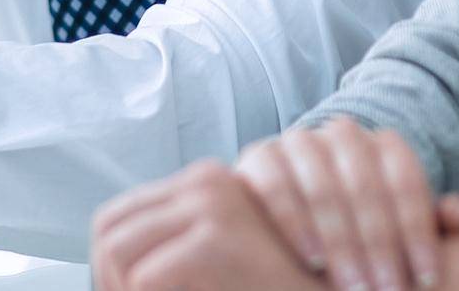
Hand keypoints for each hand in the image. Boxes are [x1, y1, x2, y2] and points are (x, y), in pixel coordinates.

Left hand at [91, 160, 326, 290]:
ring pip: (117, 250)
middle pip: (108, 228)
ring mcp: (211, 203)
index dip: (107, 269)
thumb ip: (180, 247)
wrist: (351, 287)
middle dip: (106, 280)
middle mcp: (204, 180)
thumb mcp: (223, 260)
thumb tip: (109, 276)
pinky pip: (146, 278)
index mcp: (202, 182)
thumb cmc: (287, 283)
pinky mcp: (218, 237)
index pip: (117, 217)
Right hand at [236, 117, 458, 290]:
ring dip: (339, 240)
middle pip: (364, 184)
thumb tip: (456, 212)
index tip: (426, 279)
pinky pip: (277, 185)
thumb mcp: (400, 234)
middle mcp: (341, 134)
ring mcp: (298, 141)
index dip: (417, 231)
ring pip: (322, 185)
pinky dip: (294, 222)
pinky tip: (311, 260)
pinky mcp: (259, 157)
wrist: (296, 223)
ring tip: (351, 286)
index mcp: (382, 146)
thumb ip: (431, 225)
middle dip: (378, 243)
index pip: (405, 180)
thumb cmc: (362, 235)